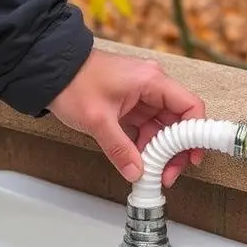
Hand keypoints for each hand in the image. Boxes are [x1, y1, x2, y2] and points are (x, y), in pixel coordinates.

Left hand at [48, 49, 205, 187]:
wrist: (51, 70)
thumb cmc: (74, 84)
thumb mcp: (98, 121)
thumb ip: (120, 149)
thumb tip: (137, 174)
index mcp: (152, 81)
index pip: (190, 106)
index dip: (195, 134)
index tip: (191, 158)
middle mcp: (152, 86)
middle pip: (178, 121)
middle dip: (176, 150)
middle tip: (168, 175)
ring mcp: (142, 95)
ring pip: (163, 128)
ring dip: (161, 152)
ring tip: (154, 174)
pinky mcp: (130, 104)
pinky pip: (147, 128)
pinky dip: (146, 146)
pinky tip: (141, 163)